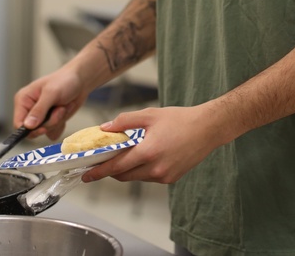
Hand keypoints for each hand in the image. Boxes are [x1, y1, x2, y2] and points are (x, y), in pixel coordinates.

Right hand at [12, 68, 86, 139]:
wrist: (80, 80)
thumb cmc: (64, 80)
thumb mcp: (51, 93)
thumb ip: (39, 110)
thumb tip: (28, 126)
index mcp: (23, 100)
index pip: (18, 123)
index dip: (30, 129)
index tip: (44, 128)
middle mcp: (29, 109)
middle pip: (33, 130)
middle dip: (49, 122)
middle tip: (60, 109)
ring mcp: (40, 116)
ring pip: (45, 131)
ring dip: (57, 121)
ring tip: (63, 106)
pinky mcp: (50, 121)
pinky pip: (53, 133)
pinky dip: (61, 124)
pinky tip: (65, 111)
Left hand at [80, 105, 223, 184]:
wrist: (207, 128)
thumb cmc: (180, 119)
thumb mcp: (150, 115)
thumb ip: (124, 121)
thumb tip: (105, 128)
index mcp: (148, 151)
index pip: (116, 166)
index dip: (99, 171)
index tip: (87, 174)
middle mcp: (155, 167)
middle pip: (124, 176)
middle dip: (110, 171)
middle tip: (100, 164)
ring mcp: (164, 175)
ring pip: (136, 177)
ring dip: (127, 170)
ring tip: (123, 156)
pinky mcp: (171, 178)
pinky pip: (149, 177)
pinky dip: (142, 169)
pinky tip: (144, 157)